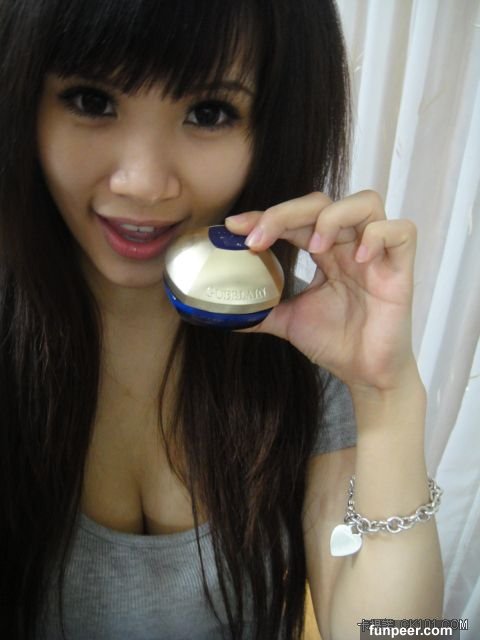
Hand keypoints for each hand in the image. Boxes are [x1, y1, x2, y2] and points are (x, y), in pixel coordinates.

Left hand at [225, 190, 418, 391]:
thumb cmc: (336, 342)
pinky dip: (378, 236)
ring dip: (333, 218)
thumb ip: (260, 311)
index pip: (295, 218)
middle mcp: (349, 245)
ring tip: (315, 248)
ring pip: (366, 202)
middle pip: (322, 202)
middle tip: (257, 239)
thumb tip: (222, 313)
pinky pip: (401, 232)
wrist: (367, 375)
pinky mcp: (401, 270)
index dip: (265, 216)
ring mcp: (377, 255)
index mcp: (325, 252)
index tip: (233, 228)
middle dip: (285, 213)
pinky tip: (358, 259)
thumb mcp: (288, 321)